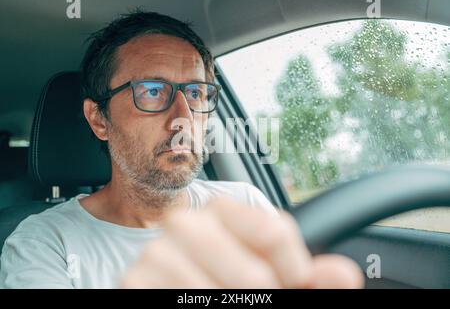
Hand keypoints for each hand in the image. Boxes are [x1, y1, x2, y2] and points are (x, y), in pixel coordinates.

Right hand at [121, 198, 363, 287]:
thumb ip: (306, 277)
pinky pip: (184, 304)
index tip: (292, 283)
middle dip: (263, 299)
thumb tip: (343, 275)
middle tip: (251, 297)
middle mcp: (185, 222)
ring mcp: (156, 253)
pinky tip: (193, 304)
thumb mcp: (270, 279)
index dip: (295, 272)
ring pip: (221, 296)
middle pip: (254, 278)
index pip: (275, 233)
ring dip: (231, 308)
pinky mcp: (133, 282)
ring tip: (222, 300)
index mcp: (221, 210)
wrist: (179, 297)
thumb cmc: (225, 285)